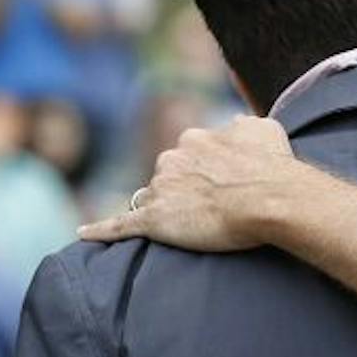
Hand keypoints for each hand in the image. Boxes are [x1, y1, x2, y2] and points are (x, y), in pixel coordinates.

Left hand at [79, 117, 300, 251]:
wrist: (270, 198)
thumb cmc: (272, 165)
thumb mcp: (263, 128)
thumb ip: (243, 123)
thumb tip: (235, 123)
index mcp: (194, 138)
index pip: (189, 154)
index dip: (204, 172)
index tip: (221, 184)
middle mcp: (172, 158)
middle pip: (167, 175)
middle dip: (182, 189)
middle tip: (212, 207)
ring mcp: (161, 189)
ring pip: (152, 198)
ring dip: (165, 208)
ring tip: (191, 225)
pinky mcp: (155, 220)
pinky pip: (121, 225)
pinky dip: (101, 229)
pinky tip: (84, 233)